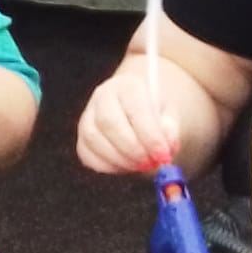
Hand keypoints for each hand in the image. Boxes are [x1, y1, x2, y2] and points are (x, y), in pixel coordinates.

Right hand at [72, 56, 199, 176]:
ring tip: (142, 165)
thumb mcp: (168, 114)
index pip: (135, 109)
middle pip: (109, 123)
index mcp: (127, 86)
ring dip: (121, 159)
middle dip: (133, 149)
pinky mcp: (82, 138)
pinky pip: (88, 155)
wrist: (137, 111)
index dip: (150, 136)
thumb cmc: (154, 113)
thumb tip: (167, 145)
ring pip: (95, 140)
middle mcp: (102, 97)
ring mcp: (88, 117)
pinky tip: (127, 166)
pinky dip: (109, 166)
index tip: (164, 155)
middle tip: (151, 163)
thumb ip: (169, 128)